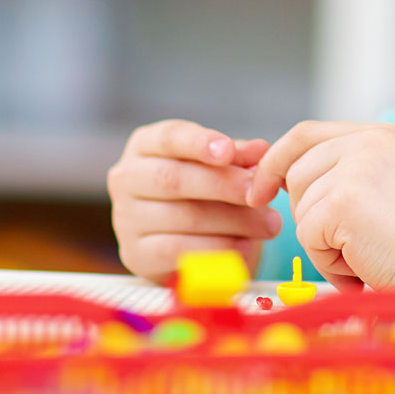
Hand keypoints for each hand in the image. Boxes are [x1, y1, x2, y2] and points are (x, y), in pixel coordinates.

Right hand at [108, 119, 282, 283]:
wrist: (182, 238)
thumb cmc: (201, 189)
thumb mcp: (217, 165)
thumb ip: (237, 156)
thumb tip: (260, 149)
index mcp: (145, 146)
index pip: (169, 138)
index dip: (199, 143)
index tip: (227, 150)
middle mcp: (127, 178)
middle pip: (173, 179)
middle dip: (223, 185)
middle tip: (259, 193)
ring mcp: (126, 218)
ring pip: (182, 217)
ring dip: (232, 221)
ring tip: (268, 223)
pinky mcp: (136, 255)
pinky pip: (179, 252)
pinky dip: (217, 249)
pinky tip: (245, 247)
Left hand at [246, 121, 394, 291]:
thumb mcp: (393, 189)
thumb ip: (350, 174)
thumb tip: (289, 183)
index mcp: (383, 136)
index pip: (306, 135)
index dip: (276, 161)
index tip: (260, 191)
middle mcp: (370, 142)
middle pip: (297, 174)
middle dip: (310, 218)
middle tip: (353, 248)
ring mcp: (357, 167)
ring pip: (302, 208)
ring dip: (325, 245)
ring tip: (369, 257)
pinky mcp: (345, 200)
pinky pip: (309, 237)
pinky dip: (331, 265)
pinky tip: (367, 267)